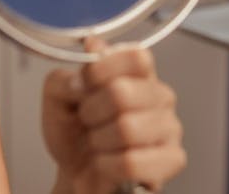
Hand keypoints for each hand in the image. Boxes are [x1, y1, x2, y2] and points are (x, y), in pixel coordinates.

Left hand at [42, 38, 185, 193]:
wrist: (74, 172)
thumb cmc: (73, 131)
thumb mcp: (56, 98)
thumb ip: (64, 78)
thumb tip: (82, 76)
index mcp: (135, 72)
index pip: (135, 56)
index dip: (103, 69)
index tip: (83, 84)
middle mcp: (158, 94)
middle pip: (124, 92)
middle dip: (91, 111)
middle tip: (86, 120)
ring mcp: (170, 126)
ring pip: (127, 128)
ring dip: (98, 140)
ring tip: (97, 143)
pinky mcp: (172, 159)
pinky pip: (132, 161)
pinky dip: (106, 165)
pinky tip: (105, 163)